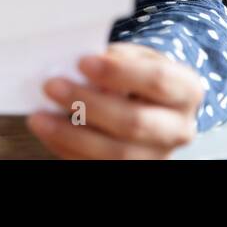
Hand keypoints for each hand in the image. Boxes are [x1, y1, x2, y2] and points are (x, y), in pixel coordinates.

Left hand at [26, 42, 207, 158]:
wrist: (153, 102)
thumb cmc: (139, 73)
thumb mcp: (137, 56)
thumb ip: (116, 60)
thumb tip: (78, 70)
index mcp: (187, 90)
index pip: (157, 81)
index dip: (118, 72)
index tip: (82, 62)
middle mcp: (179, 129)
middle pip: (134, 122)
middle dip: (88, 104)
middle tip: (52, 86)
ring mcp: (157, 156)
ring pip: (115, 154)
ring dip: (71, 135)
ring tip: (40, 118)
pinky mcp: (134, 170)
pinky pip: (97, 167)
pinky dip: (67, 150)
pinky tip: (48, 132)